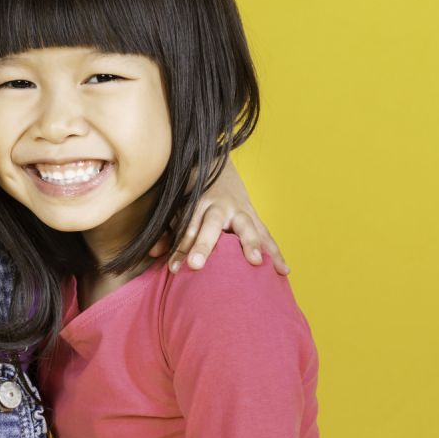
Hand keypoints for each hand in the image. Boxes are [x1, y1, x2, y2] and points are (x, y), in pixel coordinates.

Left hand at [149, 158, 288, 274]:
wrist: (219, 166)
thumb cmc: (195, 193)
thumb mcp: (179, 207)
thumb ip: (169, 231)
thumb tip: (155, 253)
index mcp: (197, 202)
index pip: (185, 228)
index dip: (178, 248)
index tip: (172, 269)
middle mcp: (219, 205)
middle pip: (210, 225)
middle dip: (203, 244)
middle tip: (197, 265)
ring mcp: (240, 209)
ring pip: (246, 226)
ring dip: (251, 244)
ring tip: (257, 263)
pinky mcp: (254, 216)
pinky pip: (266, 235)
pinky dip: (276, 252)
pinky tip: (284, 271)